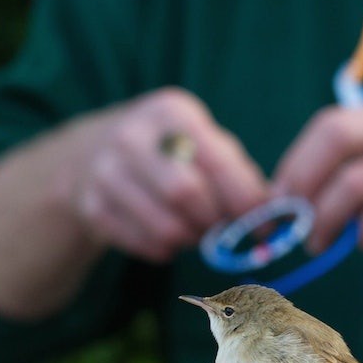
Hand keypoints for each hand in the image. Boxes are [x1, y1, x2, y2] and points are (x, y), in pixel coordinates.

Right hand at [72, 87, 267, 261]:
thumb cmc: (170, 148)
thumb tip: (269, 216)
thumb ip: (237, 172)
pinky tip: (168, 234)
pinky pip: (145, 246)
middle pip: (186, 195)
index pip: (217, 163)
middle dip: (214, 221)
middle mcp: (131, 137)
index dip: (246, 201)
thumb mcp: (202, 140)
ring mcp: (105, 172)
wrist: (93, 152)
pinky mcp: (92, 207)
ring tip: (196, 230)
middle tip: (222, 228)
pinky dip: (167, 250)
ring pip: (166, 228)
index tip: (264, 226)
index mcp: (170, 112)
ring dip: (192, 239)